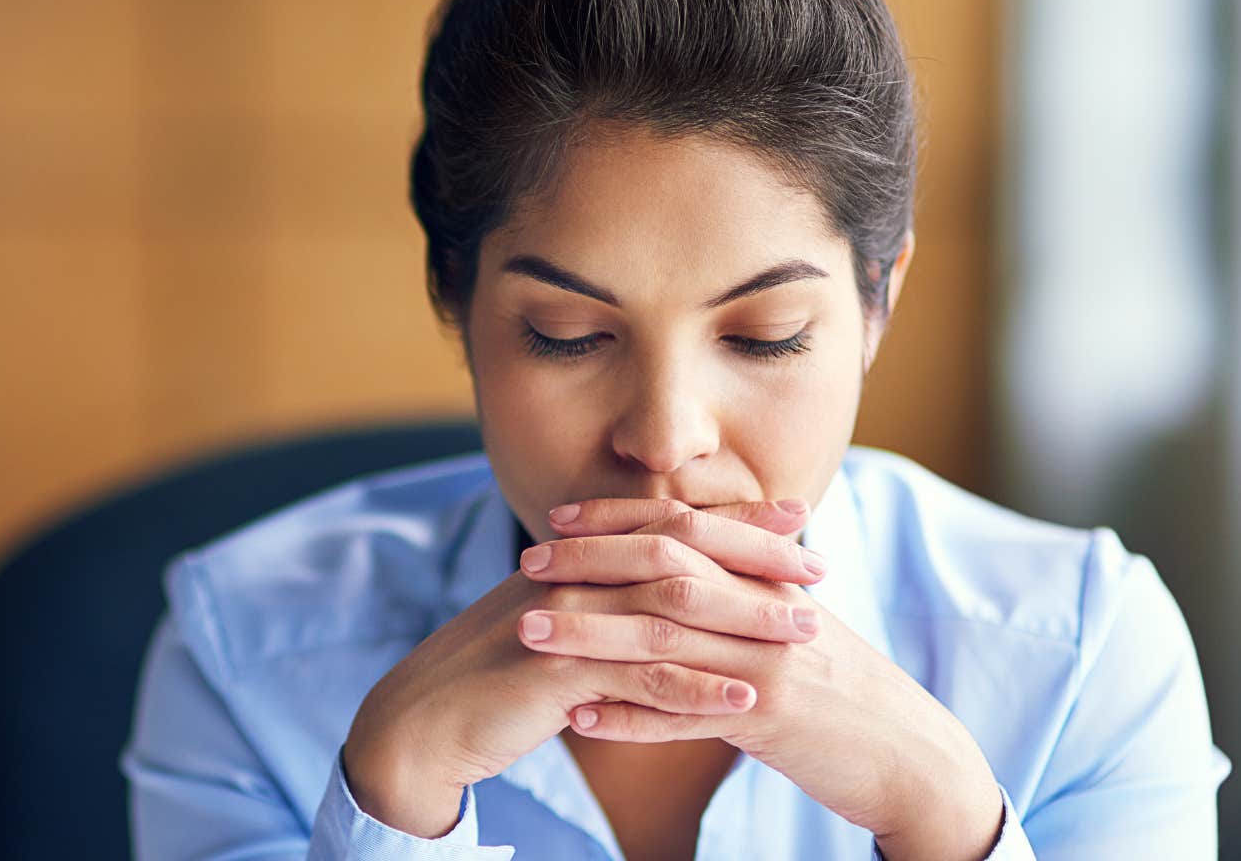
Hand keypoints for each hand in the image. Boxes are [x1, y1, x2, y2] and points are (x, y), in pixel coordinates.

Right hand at [341, 497, 821, 838]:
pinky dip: (698, 688)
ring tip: (804, 635)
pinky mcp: (558, 672)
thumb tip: (649, 594)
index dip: (730, 519)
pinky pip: (642, 678)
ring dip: (743, 621)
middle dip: (754, 559)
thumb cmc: (489, 682)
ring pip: (671, 611)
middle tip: (817, 569)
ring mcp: (566, 620)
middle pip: (679, 553)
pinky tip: (746, 698)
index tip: (792, 517)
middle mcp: (573, 578)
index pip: (665, 525)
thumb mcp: (550, 630)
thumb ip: (598, 605)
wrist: (423, 722)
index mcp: (574, 562)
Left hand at [526, 497, 1005, 859]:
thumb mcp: (795, 623)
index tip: (557, 519)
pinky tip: (578, 719)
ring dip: (590, 635)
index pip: (684, 528)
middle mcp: (766, 609)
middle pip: (665, 570)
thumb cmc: (844, 690)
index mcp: (768, 579)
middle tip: (527, 564)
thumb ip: (742, 587)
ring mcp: (769, 662)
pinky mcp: (771, 719)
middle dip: (590, 563)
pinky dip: (630, 717)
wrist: (912, 755)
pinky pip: (687, 716)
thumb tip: (684, 553)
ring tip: (528, 633)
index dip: (617, 519)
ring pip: (665, 638)